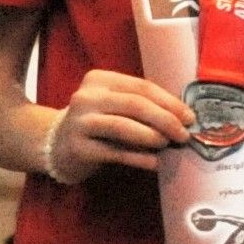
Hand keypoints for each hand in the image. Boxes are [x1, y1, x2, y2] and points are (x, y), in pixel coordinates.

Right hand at [40, 69, 192, 181]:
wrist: (54, 145)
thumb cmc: (95, 124)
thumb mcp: (113, 106)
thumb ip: (141, 106)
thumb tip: (182, 119)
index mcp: (99, 80)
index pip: (141, 87)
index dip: (169, 102)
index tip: (190, 116)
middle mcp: (87, 97)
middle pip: (135, 104)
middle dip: (165, 119)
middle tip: (184, 134)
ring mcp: (80, 122)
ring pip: (123, 127)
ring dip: (152, 137)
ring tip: (168, 145)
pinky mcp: (79, 148)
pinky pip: (115, 153)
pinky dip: (139, 158)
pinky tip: (155, 163)